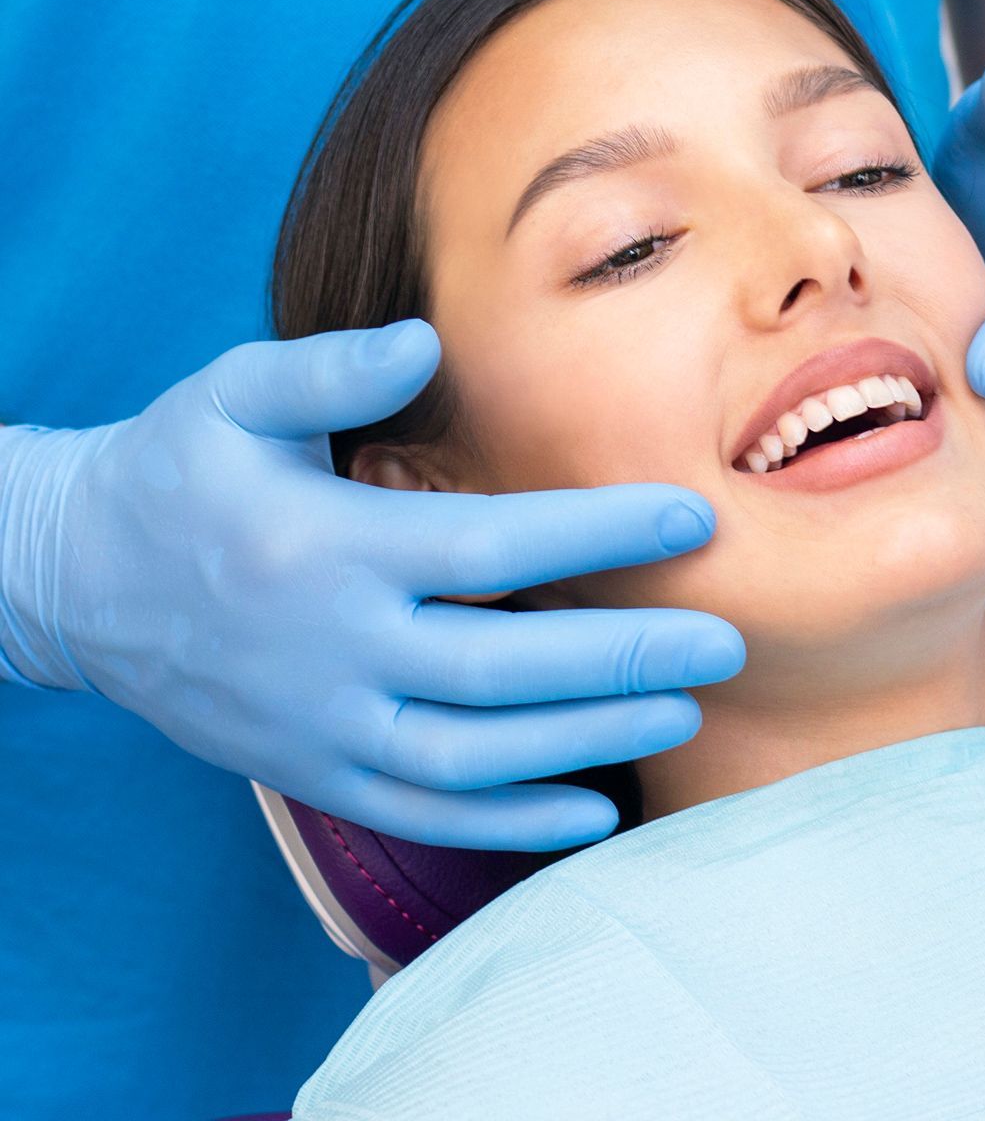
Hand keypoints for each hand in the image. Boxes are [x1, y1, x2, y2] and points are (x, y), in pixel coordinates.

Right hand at [0, 320, 743, 850]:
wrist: (77, 582)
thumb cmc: (178, 474)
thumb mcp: (229, 395)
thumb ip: (328, 369)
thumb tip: (425, 342)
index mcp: (324, 547)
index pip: (491, 543)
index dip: (601, 532)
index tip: (693, 515)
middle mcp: (330, 649)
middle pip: (502, 667)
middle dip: (624, 656)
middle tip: (726, 638)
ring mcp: (321, 725)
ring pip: (475, 754)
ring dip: (588, 739)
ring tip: (683, 709)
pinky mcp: (316, 774)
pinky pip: (426, 813)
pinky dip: (515, 823)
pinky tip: (600, 808)